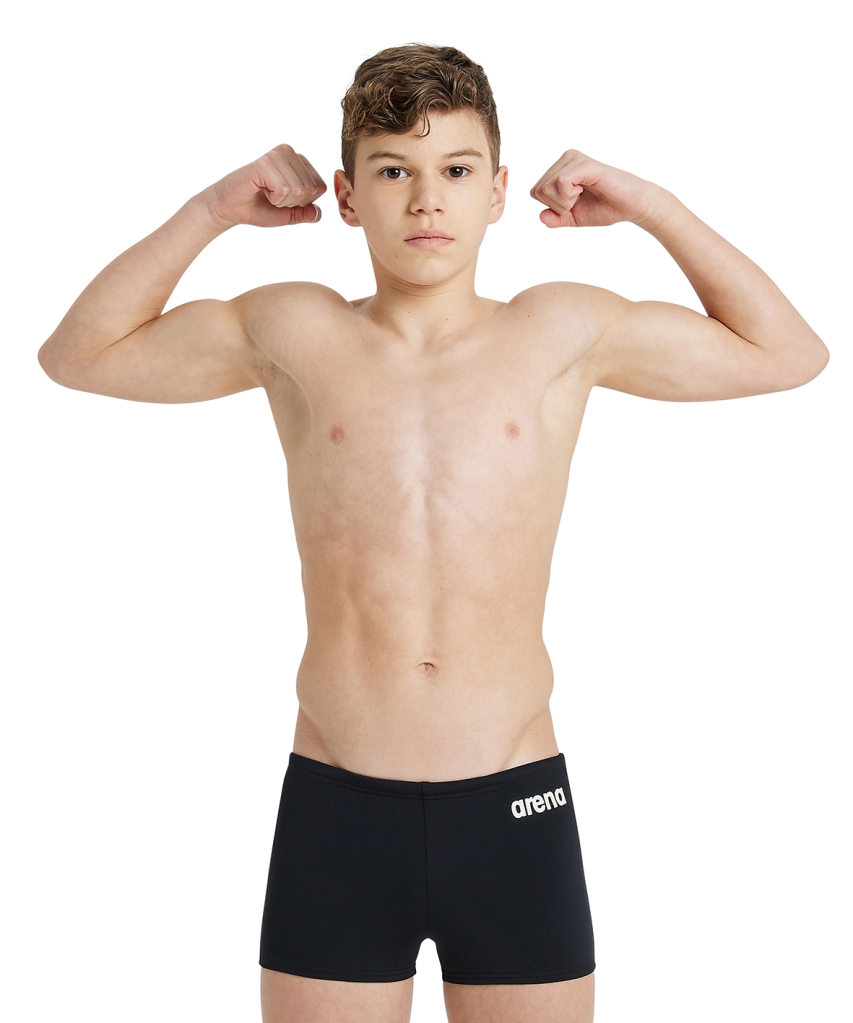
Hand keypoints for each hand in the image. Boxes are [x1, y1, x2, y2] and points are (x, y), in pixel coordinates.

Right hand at [198, 144, 326, 228]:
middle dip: (293, 202)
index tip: (282, 198)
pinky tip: (260, 189)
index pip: (320, 187)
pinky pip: (285, 190)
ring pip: (299, 190)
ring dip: (282, 201)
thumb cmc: (257, 208)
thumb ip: (305, 214)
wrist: (228, 207)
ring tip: (266, 192)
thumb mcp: (287, 214)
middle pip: (312, 189)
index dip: (303, 203)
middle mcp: (289, 152)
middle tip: (272, 196)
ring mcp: (278, 155)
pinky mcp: (266, 162)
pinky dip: (274, 198)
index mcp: (298, 161)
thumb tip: (318, 214)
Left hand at [530, 149, 660, 228]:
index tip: (573, 204)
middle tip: (580, 200)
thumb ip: (555, 218)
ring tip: (583, 195)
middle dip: (557, 206)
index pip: (535, 192)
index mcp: (560, 169)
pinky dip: (569, 196)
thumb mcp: (574, 217)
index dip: (551, 207)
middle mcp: (565, 159)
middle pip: (538, 191)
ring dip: (564, 202)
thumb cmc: (605, 208)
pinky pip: (560, 182)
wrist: (632, 206)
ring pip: (546, 188)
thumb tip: (540, 216)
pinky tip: (584, 191)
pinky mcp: (584, 165)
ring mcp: (574, 159)